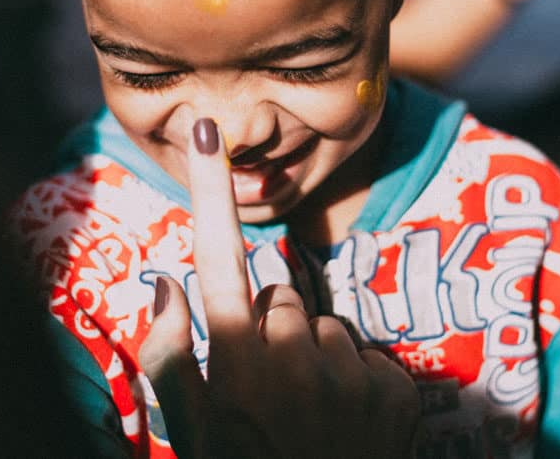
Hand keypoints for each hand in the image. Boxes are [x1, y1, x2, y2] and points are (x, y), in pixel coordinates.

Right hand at [139, 117, 419, 458]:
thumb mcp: (191, 431)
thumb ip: (170, 354)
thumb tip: (166, 283)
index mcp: (236, 357)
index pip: (217, 255)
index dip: (212, 191)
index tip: (209, 130)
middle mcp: (293, 350)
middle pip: (279, 299)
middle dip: (271, 329)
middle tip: (267, 392)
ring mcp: (348, 368)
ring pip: (324, 329)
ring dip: (313, 358)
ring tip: (307, 418)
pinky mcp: (394, 387)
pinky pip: (365, 358)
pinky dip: (354, 380)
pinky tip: (344, 427)